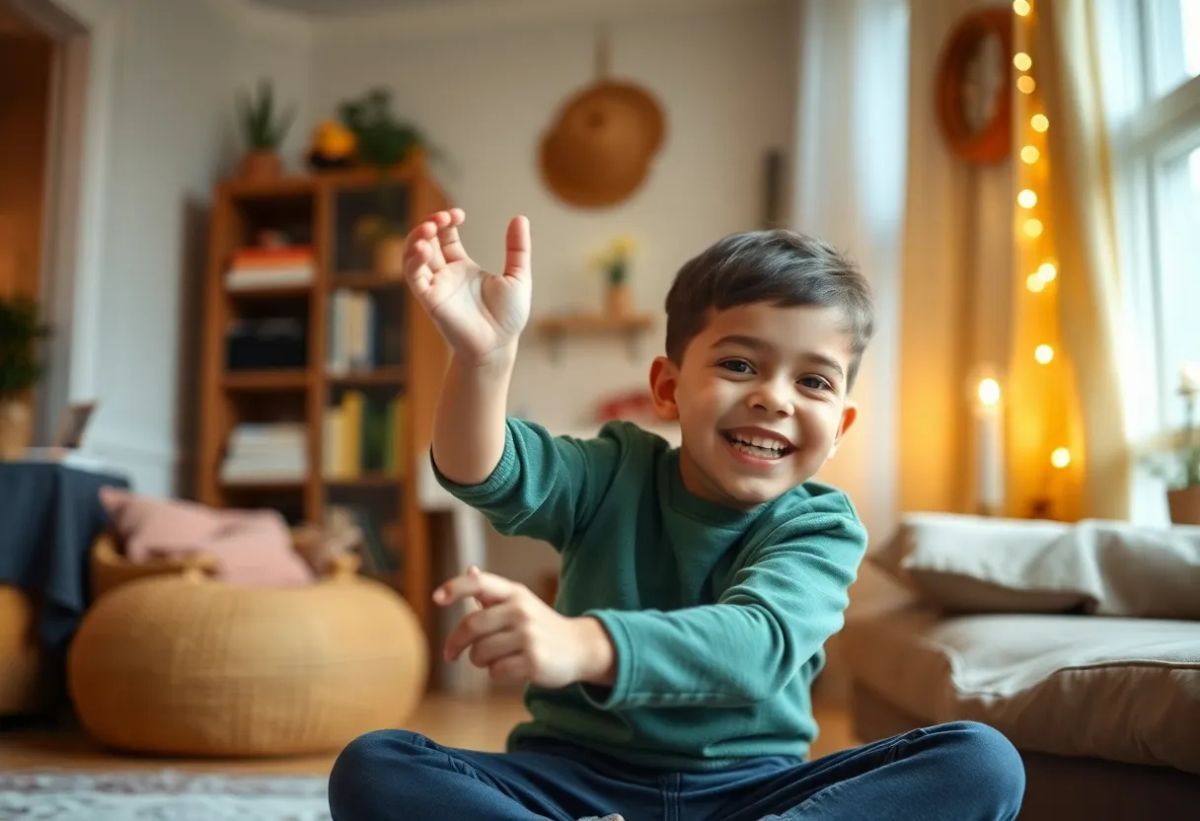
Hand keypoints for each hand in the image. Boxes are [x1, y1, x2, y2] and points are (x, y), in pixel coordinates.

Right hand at [403, 209, 531, 365]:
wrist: (500, 345)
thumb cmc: (508, 316)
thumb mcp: (518, 276)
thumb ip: (518, 248)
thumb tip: (519, 218)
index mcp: (463, 267)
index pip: (445, 236)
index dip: (446, 221)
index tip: (458, 214)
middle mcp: (445, 275)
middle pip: (426, 241)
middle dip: (430, 224)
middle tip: (442, 218)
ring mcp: (436, 286)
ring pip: (413, 256)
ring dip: (416, 237)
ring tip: (430, 227)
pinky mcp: (429, 299)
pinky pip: (413, 276)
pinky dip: (413, 260)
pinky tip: (423, 248)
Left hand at [434, 566, 613, 688]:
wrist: (580, 648)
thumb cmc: (540, 626)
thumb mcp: (519, 603)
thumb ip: (491, 592)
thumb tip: (469, 569)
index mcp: (514, 593)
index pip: (479, 584)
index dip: (455, 588)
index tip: (436, 598)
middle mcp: (521, 610)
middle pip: (471, 626)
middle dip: (456, 643)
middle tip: (451, 654)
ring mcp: (529, 635)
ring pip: (480, 652)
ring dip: (481, 661)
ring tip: (497, 659)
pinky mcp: (533, 661)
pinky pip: (495, 672)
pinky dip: (497, 674)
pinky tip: (513, 669)